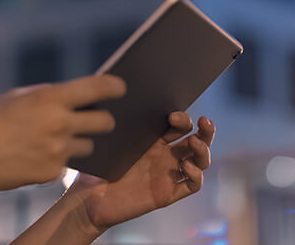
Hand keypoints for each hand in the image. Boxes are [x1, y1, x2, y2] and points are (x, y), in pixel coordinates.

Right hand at [0, 74, 126, 192]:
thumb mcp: (19, 97)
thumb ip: (50, 96)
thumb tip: (75, 97)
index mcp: (51, 98)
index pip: (98, 88)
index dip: (114, 87)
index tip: (121, 88)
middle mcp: (60, 124)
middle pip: (105, 122)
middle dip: (105, 120)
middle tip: (100, 119)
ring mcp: (58, 151)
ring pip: (88, 145)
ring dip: (79, 141)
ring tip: (55, 139)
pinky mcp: (52, 173)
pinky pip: (67, 164)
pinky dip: (58, 160)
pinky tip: (36, 155)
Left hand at [66, 112, 215, 232]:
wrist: (89, 199)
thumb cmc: (97, 167)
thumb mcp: (108, 141)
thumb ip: (119, 121)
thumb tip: (125, 94)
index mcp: (154, 139)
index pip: (180, 125)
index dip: (182, 119)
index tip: (172, 115)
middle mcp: (166, 156)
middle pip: (198, 140)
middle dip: (205, 130)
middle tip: (204, 121)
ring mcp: (169, 174)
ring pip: (200, 161)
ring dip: (203, 150)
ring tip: (196, 143)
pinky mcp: (167, 194)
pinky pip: (192, 185)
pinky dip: (196, 175)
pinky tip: (188, 167)